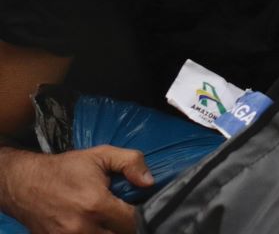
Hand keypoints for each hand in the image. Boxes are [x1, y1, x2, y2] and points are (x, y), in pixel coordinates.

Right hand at [0, 146, 153, 233]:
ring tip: (109, 219)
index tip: (138, 207)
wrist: (25, 183)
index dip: (140, 215)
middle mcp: (82, 227)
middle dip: (125, 226)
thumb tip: (149, 182)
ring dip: (110, 231)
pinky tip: (95, 224)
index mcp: (95, 204)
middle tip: (123, 214)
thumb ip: (131, 163)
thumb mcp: (102, 155)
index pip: (131, 222)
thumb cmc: (66, 168)